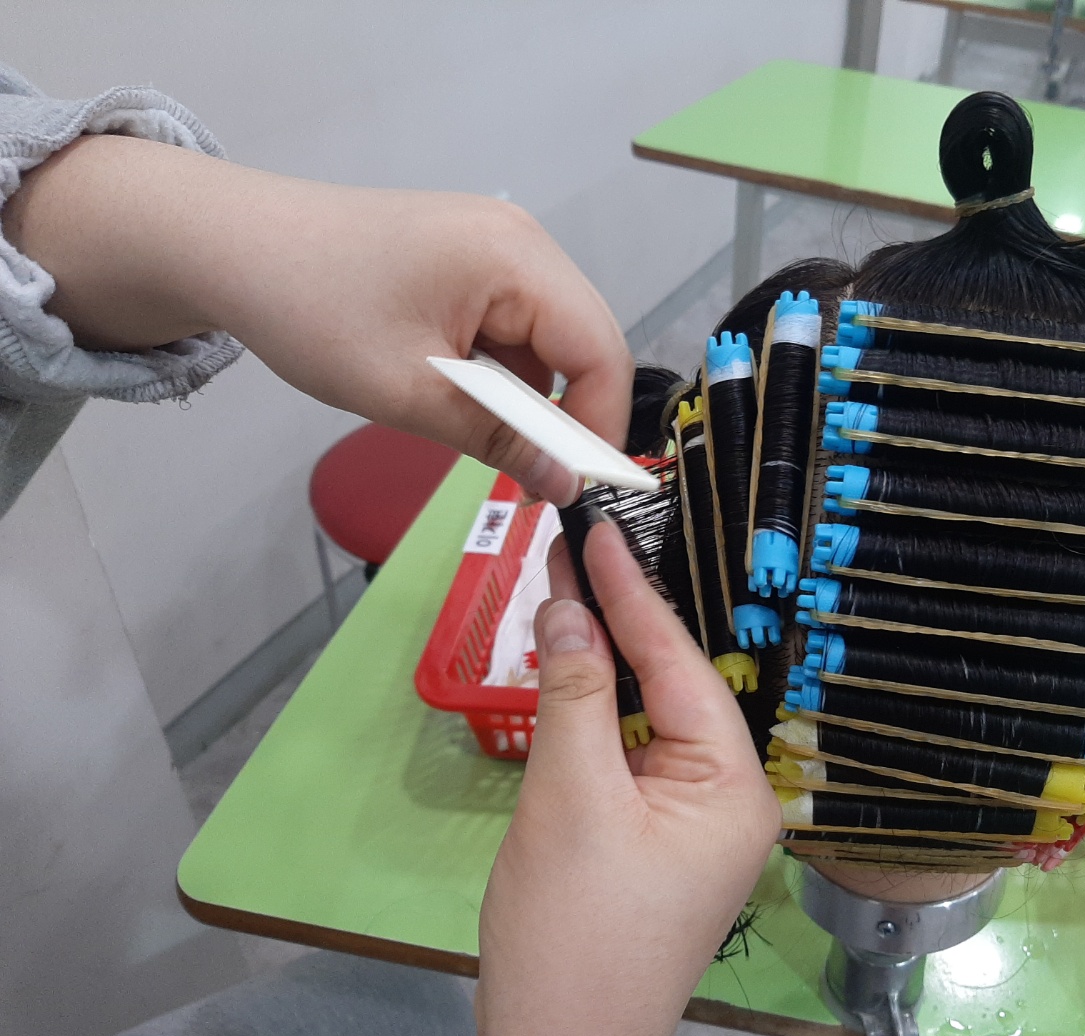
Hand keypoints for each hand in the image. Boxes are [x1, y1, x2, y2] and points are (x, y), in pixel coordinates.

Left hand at [1, 136, 632, 504]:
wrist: (226, 244)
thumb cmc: (312, 313)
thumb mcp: (407, 392)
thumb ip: (498, 440)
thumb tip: (567, 488)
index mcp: (516, 258)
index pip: (601, 351)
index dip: (600, 425)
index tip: (571, 488)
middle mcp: (523, 240)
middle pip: (585, 341)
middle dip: (567, 413)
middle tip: (530, 475)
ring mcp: (497, 243)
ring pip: (550, 338)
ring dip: (527, 395)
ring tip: (478, 433)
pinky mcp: (471, 256)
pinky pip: (515, 323)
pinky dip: (500, 370)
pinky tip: (455, 393)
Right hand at [471, 522, 779, 1035]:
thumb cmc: (573, 933)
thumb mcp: (569, 798)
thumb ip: (573, 694)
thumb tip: (570, 608)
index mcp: (735, 784)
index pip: (680, 663)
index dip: (634, 593)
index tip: (601, 530)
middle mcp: (730, 796)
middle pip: (671, 683)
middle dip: (617, 620)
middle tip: (569, 551)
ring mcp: (695, 821)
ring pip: (648, 716)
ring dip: (601, 661)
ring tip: (560, 593)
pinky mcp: (658, 839)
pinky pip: (632, 754)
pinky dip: (595, 712)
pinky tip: (565, 669)